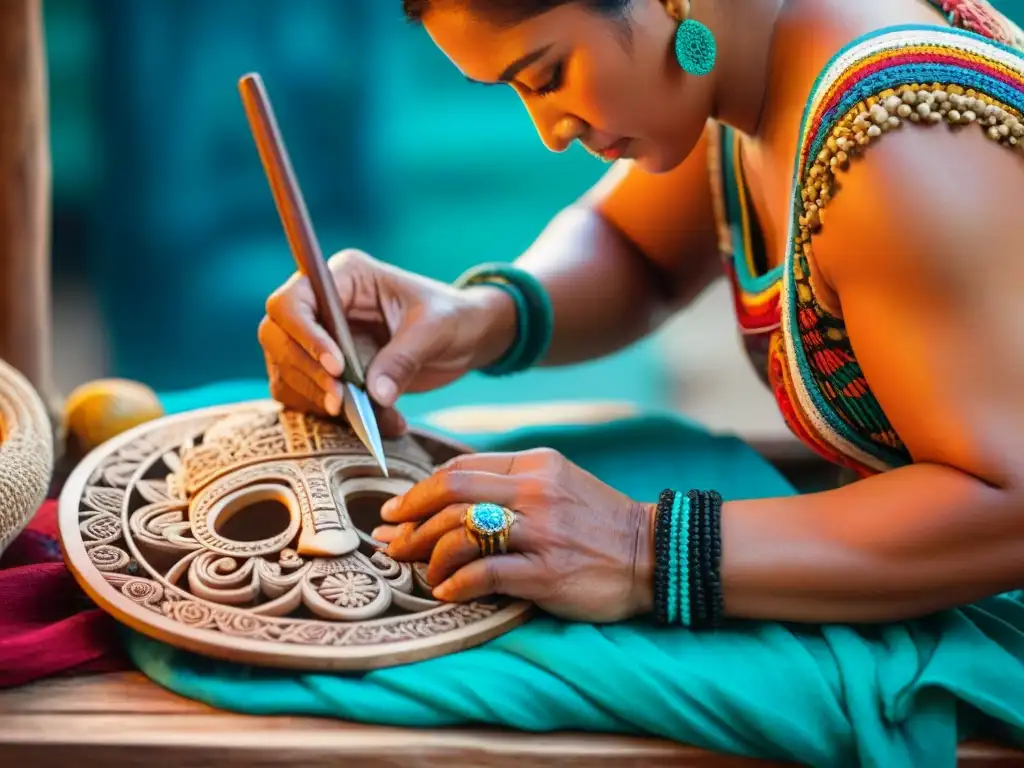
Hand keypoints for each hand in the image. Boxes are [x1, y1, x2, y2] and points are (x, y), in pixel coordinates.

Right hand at [258, 249, 515, 427]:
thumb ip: (403, 359)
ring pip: (287, 373)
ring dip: (321, 402)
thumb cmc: (454, 317)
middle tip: (342, 403)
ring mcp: (319, 338)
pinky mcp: (326, 371)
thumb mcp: (436, 331)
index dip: (305, 336)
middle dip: (307, 374)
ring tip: (377, 418)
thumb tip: (374, 395)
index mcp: (345, 276)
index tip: (337, 367)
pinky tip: (379, 423)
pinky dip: (334, 417)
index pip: (293, 302)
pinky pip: (307, 397)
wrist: (467, 336)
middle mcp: (322, 304)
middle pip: (277, 339)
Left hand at [375, 448, 654, 622]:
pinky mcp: (547, 572)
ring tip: (420, 572)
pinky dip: (455, 583)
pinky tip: (446, 591)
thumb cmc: (597, 521)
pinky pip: (484, 573)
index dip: (419, 490)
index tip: (396, 511)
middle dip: (410, 520)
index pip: (460, 469)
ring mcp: (542, 532)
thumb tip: (448, 496)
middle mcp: (535, 492)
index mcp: (534, 464)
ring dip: (428, 555)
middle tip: (391, 542)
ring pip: (461, 533)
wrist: (653, 553)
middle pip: (451, 495)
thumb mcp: (557, 481)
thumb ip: (510, 482)